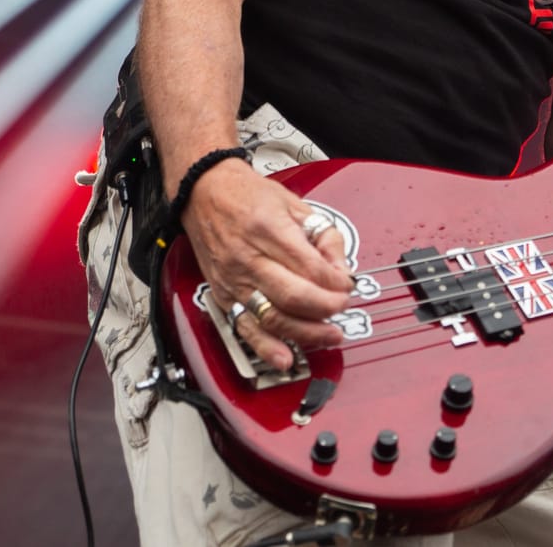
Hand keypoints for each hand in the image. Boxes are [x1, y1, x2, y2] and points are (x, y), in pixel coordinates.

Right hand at [180, 159, 353, 369]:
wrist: (204, 194)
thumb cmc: (248, 196)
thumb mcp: (295, 204)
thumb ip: (324, 236)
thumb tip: (341, 269)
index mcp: (269, 229)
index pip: (311, 267)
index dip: (336, 282)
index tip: (347, 285)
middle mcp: (249, 258)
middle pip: (294, 296)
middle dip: (326, 308)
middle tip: (341, 307)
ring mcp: (234, 280)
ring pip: (273, 317)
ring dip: (306, 333)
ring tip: (329, 335)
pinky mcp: (224, 297)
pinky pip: (245, 329)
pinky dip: (267, 348)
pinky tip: (286, 358)